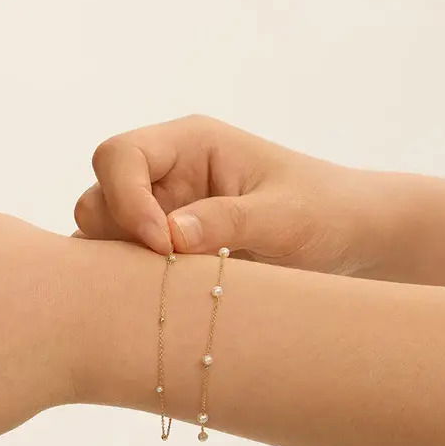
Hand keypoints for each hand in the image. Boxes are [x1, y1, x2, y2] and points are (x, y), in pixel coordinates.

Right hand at [74, 114, 399, 276]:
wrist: (347, 240)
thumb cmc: (325, 212)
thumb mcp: (286, 217)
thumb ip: (229, 221)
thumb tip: (170, 236)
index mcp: (189, 145)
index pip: (119, 156)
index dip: (125, 199)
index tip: (164, 244)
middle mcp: (164, 177)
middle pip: (98, 197)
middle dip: (117, 236)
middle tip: (164, 270)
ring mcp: (159, 215)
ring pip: (102, 238)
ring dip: (122, 264)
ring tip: (169, 288)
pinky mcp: (162, 252)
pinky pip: (123, 266)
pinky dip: (131, 285)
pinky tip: (166, 300)